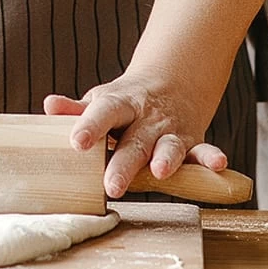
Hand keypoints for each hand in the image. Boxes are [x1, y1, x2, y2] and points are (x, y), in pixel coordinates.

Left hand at [44, 74, 229, 199]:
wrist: (170, 82)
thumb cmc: (124, 102)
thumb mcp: (101, 100)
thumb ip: (77, 109)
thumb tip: (48, 106)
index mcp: (119, 104)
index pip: (102, 113)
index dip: (89, 126)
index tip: (76, 143)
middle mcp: (145, 118)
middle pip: (133, 140)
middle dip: (123, 164)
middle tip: (111, 186)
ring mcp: (170, 130)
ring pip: (168, 145)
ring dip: (166, 158)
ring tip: (160, 172)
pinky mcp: (192, 143)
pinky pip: (203, 151)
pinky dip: (211, 158)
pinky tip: (219, 165)